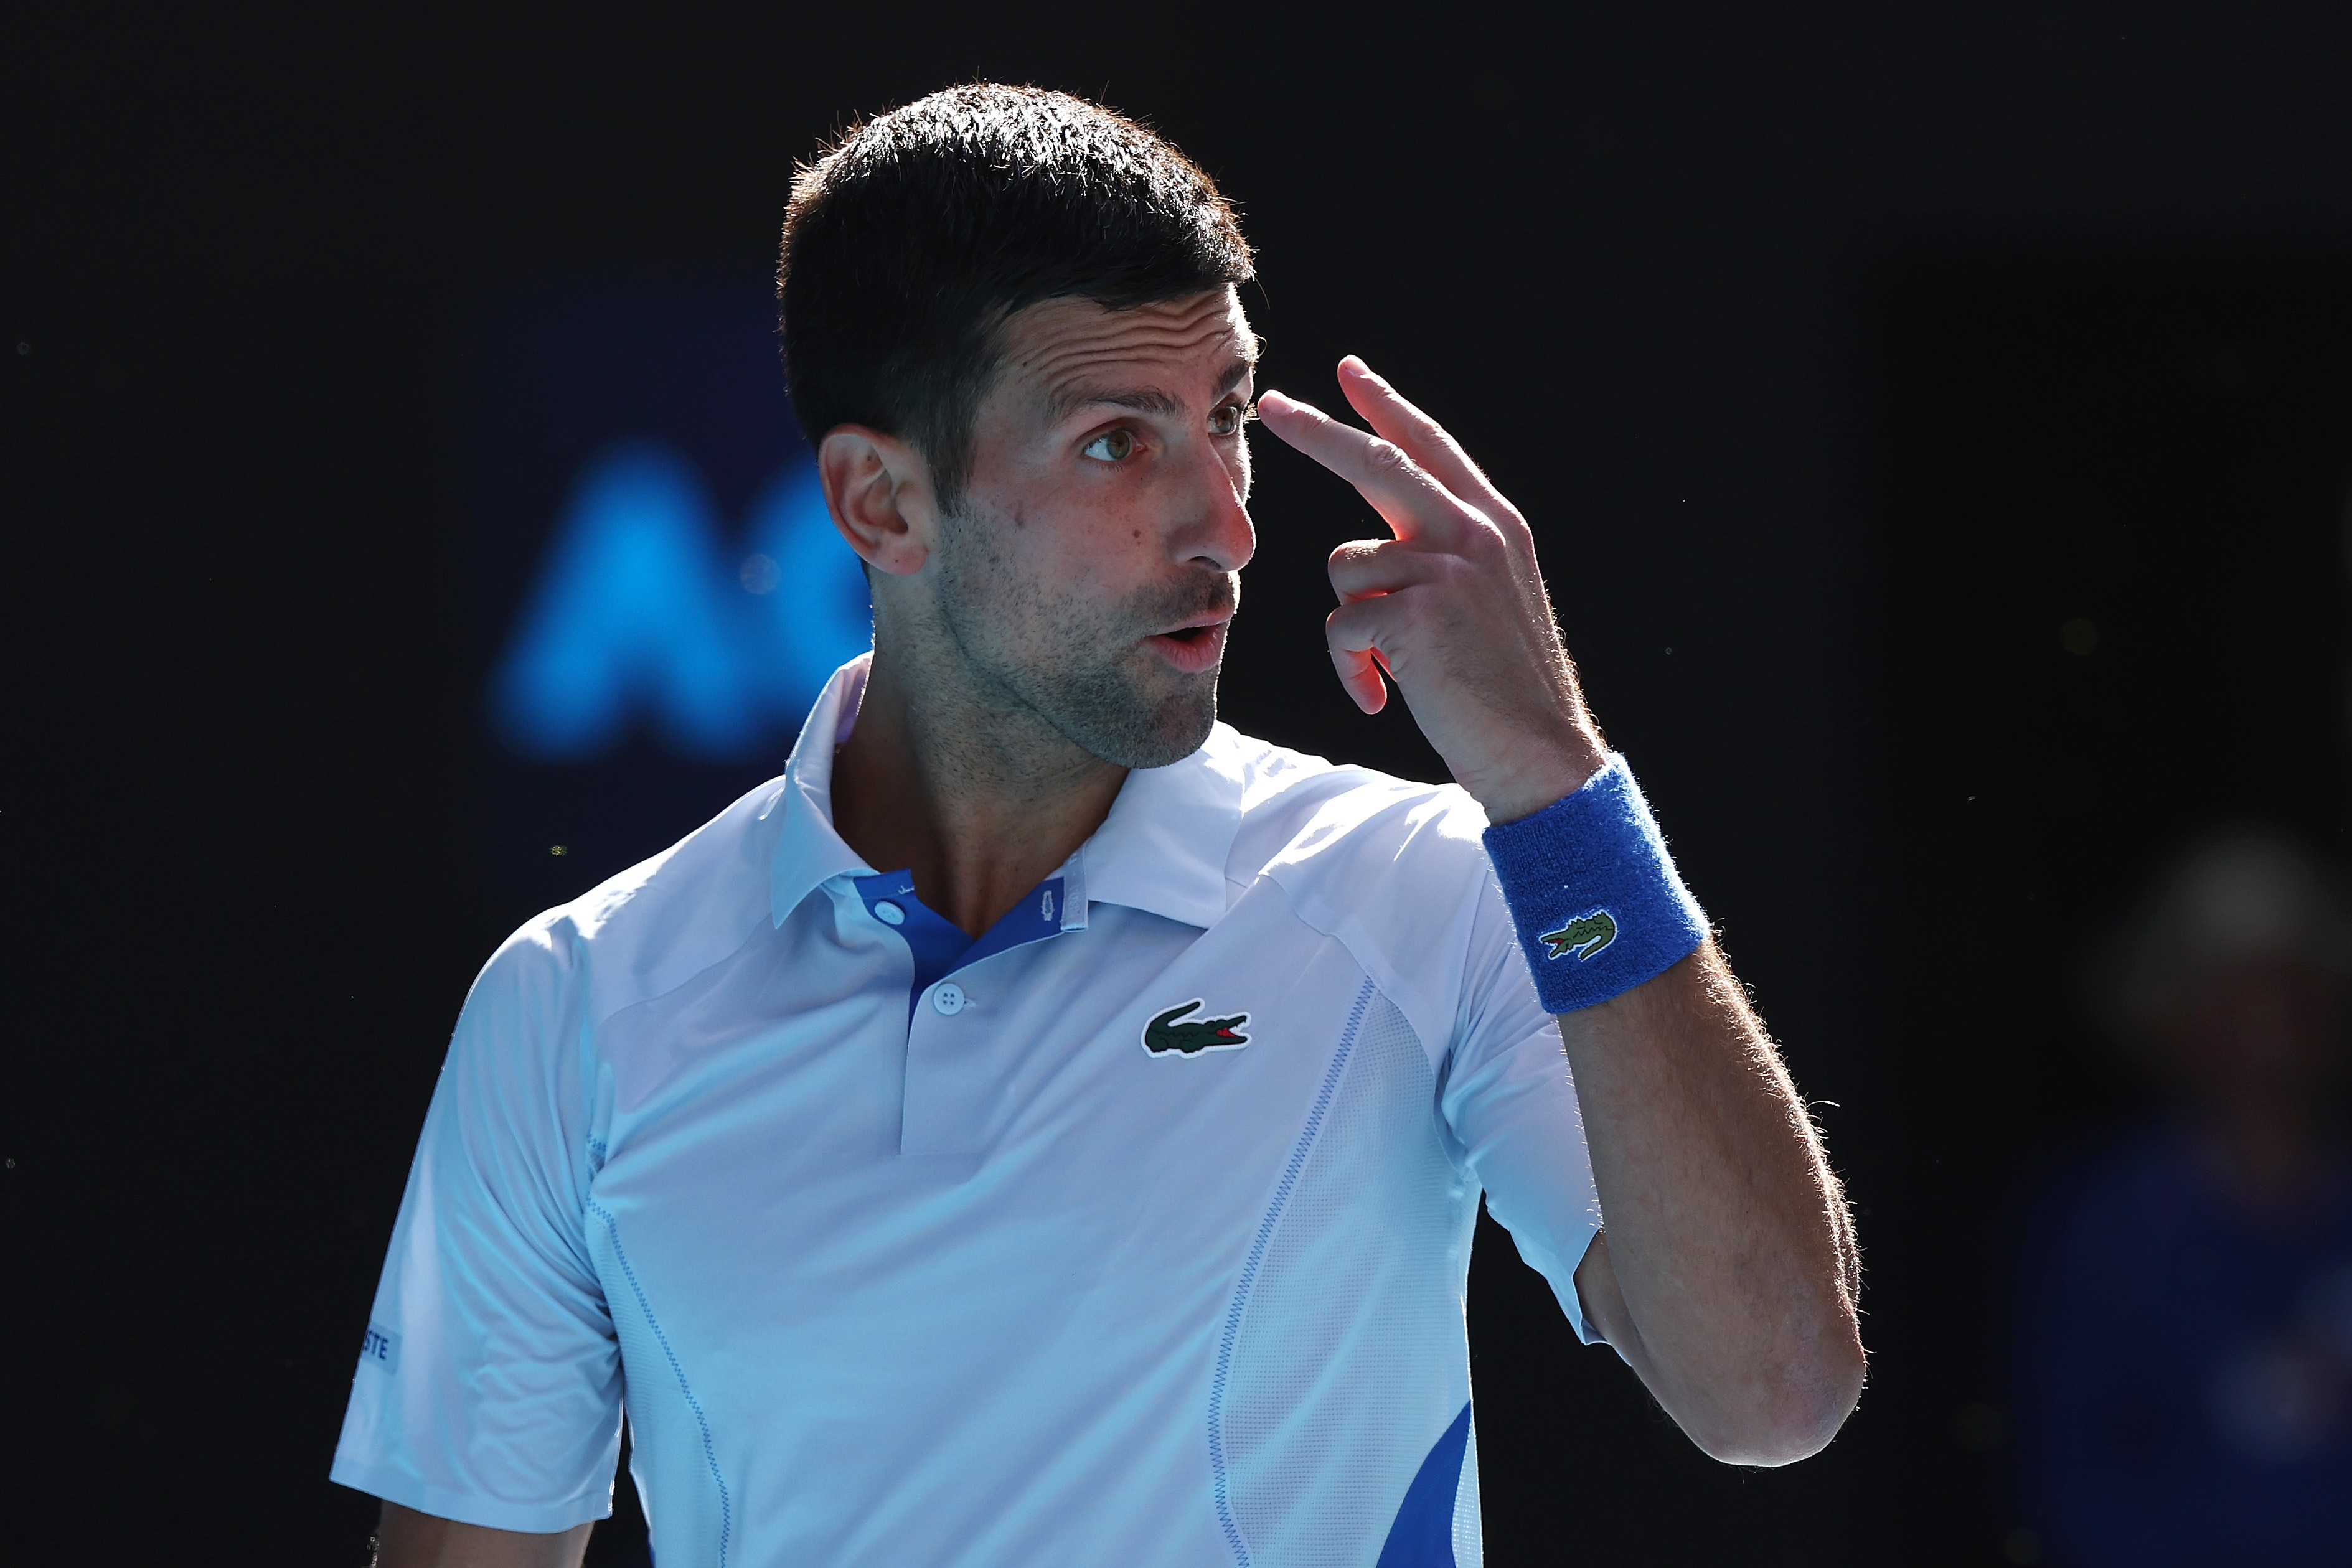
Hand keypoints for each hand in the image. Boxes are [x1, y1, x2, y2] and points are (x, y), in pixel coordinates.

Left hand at [1256, 358, 1606, 820]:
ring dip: (1351, 627)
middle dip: (1316, 431)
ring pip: (1344, 568)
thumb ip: (1446, 557)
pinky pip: (1340, 627)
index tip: (1350, 371)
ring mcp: (1445, 568)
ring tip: (1392, 668)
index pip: (1429, 448)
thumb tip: (1377, 546)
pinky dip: (1350, 669)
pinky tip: (1382, 697)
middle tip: (1270, 405)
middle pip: (1375, 462)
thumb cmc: (1504, 689)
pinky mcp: (1414, 613)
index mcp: (1494, 524)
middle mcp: (1473, 532)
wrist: (1539, 750)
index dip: (1387, 407)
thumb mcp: (1489, 599)